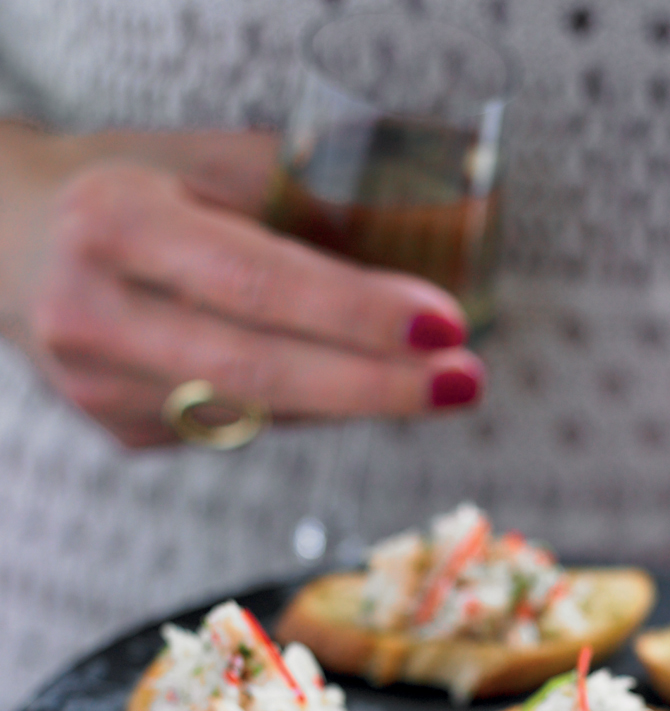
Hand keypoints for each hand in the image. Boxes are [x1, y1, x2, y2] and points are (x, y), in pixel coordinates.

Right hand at [0, 122, 483, 446]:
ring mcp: (103, 389)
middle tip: (465, 382)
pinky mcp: (122, 431)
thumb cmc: (122, 187)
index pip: (256, 283)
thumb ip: (296, 194)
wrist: (4, 239)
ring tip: (429, 383)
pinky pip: (242, 428)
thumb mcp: (197, 162)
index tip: (444, 324)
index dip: (356, 311)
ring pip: (258, 414)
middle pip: (258, 372)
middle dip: (378, 385)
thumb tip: (417, 238)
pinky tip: (349, 386)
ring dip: (356, 401)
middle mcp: (97, 316)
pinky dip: (307, 408)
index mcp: (116, 224)